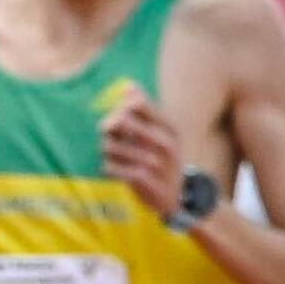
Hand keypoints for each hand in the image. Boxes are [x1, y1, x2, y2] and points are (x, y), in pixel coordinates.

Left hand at [100, 82, 184, 217]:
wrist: (177, 198)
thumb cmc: (163, 159)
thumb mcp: (161, 134)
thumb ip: (144, 110)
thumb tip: (128, 86)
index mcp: (170, 127)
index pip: (137, 104)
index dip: (120, 108)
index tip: (119, 118)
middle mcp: (166, 143)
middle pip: (119, 121)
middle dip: (108, 129)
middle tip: (111, 137)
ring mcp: (156, 163)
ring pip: (109, 146)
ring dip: (107, 152)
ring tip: (116, 158)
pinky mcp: (144, 181)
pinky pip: (110, 167)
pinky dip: (109, 169)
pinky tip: (117, 171)